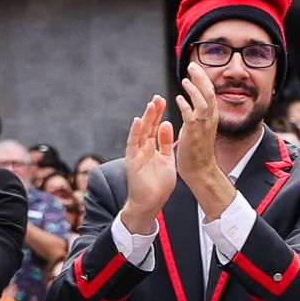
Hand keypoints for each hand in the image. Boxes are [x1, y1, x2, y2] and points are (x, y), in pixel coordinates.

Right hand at [120, 96, 175, 230]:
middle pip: (148, 126)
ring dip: (145, 118)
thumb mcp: (167, 159)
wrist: (151, 203)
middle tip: (158, 97)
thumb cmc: (158, 184)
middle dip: (153, 112)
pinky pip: (133, 144)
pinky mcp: (132, 161)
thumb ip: (166, 143)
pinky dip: (135, 132)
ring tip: (151, 104)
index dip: (159, 114)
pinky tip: (138, 121)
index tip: (164, 100)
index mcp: (152, 148)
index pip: (155, 127)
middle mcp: (143, 148)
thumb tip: (167, 123)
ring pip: (141, 132)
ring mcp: (136, 153)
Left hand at [172, 66, 231, 211]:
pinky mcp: (194, 134)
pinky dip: (185, 106)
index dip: (204, 79)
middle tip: (192, 65)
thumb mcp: (202, 128)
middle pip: (209, 93)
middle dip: (201, 78)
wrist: (201, 170)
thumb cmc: (198, 150)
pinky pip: (191, 116)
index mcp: (212, 117)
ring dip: (194, 89)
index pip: (210, 93)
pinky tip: (178, 98)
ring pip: (203, 102)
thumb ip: (200, 114)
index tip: (196, 68)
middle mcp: (210, 119)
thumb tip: (195, 103)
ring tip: (185, 79)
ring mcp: (203, 126)